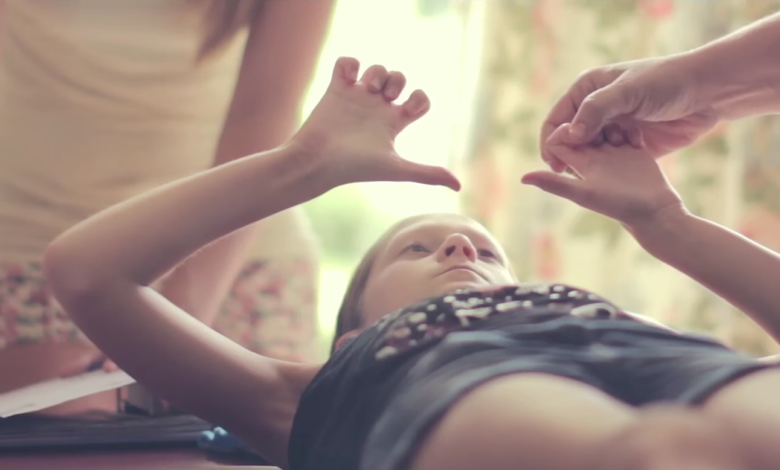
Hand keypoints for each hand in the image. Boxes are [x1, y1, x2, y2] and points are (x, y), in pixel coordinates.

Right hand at [292, 57, 459, 189]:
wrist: (318, 162)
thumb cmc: (356, 168)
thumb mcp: (396, 168)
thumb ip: (427, 174)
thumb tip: (458, 186)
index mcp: (393, 124)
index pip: (417, 101)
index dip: (420, 98)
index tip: (410, 108)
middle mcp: (377, 110)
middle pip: (398, 80)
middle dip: (398, 80)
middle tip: (389, 96)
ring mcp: (356, 99)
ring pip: (375, 69)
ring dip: (378, 72)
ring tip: (369, 88)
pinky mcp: (335, 90)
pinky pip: (346, 63)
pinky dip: (350, 64)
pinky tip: (349, 79)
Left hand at [524, 124, 682, 227]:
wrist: (652, 212)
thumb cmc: (617, 204)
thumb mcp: (583, 193)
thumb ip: (554, 184)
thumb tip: (522, 178)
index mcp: (579, 163)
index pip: (560, 139)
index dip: (565, 131)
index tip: (579, 133)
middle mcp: (594, 156)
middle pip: (583, 129)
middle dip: (591, 122)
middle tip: (606, 134)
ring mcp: (615, 152)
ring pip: (605, 126)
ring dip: (612, 125)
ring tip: (622, 141)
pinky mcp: (634, 150)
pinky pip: (627, 130)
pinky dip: (630, 130)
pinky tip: (636, 142)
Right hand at [540, 56, 717, 171]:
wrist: (708, 93)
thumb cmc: (666, 82)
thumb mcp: (628, 92)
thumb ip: (596, 111)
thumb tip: (570, 135)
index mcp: (586, 90)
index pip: (556, 119)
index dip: (551, 141)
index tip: (554, 162)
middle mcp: (595, 109)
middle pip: (569, 139)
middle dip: (570, 155)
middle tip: (573, 172)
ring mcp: (612, 127)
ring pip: (588, 152)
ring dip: (593, 161)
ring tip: (608, 162)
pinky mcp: (628, 144)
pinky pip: (609, 160)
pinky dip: (611, 166)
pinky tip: (622, 165)